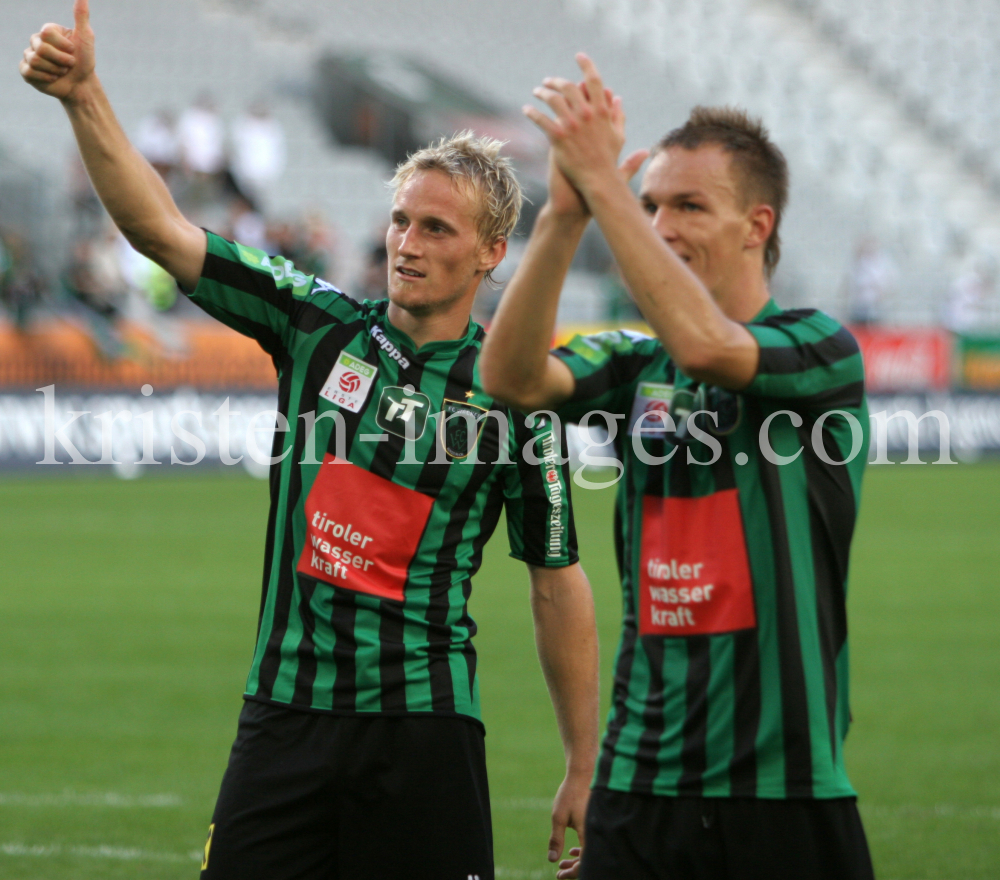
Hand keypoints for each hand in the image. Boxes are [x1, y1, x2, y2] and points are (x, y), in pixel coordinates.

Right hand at [19, 0, 94, 103]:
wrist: (82, 84)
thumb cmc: (85, 61)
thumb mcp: (86, 37)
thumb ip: (81, 16)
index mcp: (48, 31)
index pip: (47, 33)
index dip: (64, 46)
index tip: (73, 51)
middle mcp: (36, 41)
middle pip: (41, 48)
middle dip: (61, 60)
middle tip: (69, 65)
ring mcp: (29, 55)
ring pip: (35, 60)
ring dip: (55, 70)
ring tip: (62, 72)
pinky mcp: (26, 71)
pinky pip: (29, 71)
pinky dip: (45, 77)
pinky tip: (53, 78)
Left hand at [528, 57, 648, 206]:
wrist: (598, 182)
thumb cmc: (608, 162)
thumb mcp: (618, 137)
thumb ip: (618, 116)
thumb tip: (618, 99)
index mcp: (602, 111)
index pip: (594, 81)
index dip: (587, 65)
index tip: (579, 56)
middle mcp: (586, 114)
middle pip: (569, 87)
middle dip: (556, 80)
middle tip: (548, 81)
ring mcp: (571, 125)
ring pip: (553, 100)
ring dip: (542, 92)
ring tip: (537, 92)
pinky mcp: (558, 138)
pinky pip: (541, 120)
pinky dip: (532, 112)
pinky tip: (526, 109)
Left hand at [548, 774, 590, 878]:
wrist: (583, 774)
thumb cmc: (570, 794)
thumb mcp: (558, 817)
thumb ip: (556, 839)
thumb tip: (552, 860)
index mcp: (588, 834)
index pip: (584, 863)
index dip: (572, 873)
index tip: (559, 875)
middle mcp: (596, 832)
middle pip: (588, 860)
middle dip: (574, 869)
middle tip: (559, 872)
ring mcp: (598, 828)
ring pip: (590, 852)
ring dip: (577, 860)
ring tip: (562, 863)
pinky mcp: (597, 823)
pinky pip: (592, 843)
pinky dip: (582, 850)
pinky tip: (570, 850)